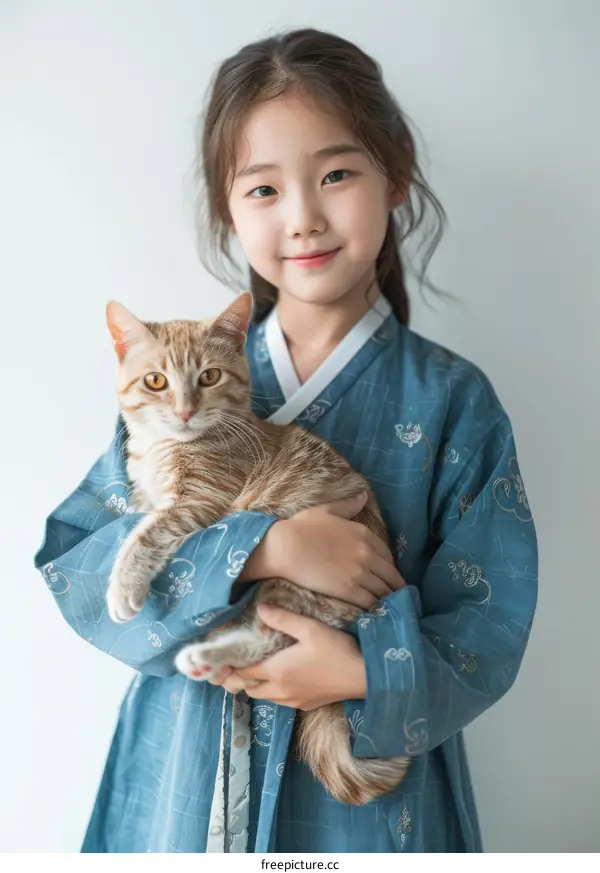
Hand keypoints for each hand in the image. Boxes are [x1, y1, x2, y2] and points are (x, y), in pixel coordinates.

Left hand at [209, 605, 366, 709]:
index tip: (219, 662)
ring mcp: (294, 700)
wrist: (365, 676)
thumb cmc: (337, 649)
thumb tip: (260, 610)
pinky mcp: (306, 705)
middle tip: (235, 665)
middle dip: (240, 679)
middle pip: (250, 689)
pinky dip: (273, 692)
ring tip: (255, 671)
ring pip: (265, 697)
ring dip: (256, 686)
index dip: (230, 667)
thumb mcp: (310, 628)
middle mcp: (281, 690)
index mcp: (277, 670)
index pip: (244, 672)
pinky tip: (281, 679)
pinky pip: (280, 701)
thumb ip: (283, 619)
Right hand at [246, 492, 404, 609]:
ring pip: (384, 590)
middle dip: (395, 586)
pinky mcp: (349, 590)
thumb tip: (364, 495)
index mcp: (364, 534)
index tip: (388, 576)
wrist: (285, 546)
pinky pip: (371, 602)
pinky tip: (377, 614)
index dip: (389, 567)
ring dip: (389, 599)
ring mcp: (360, 573)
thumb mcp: (326, 510)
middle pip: (391, 574)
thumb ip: (348, 505)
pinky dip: (376, 609)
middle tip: (397, 596)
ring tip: (391, 609)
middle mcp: (367, 553)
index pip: (387, 555)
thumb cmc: (301, 527)